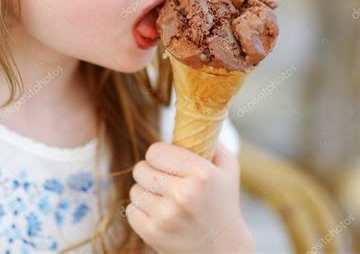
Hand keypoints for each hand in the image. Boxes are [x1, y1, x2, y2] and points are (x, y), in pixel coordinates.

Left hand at [125, 141, 254, 252]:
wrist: (224, 251)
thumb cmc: (224, 205)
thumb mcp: (228, 169)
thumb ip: (212, 141)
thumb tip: (195, 119)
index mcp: (200, 174)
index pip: (155, 151)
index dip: (159, 155)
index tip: (168, 162)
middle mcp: (182, 194)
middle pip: (141, 168)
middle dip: (150, 171)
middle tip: (164, 180)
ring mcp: (166, 216)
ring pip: (135, 189)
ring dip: (146, 192)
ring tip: (164, 199)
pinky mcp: (153, 234)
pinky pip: (131, 210)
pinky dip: (141, 211)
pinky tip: (159, 214)